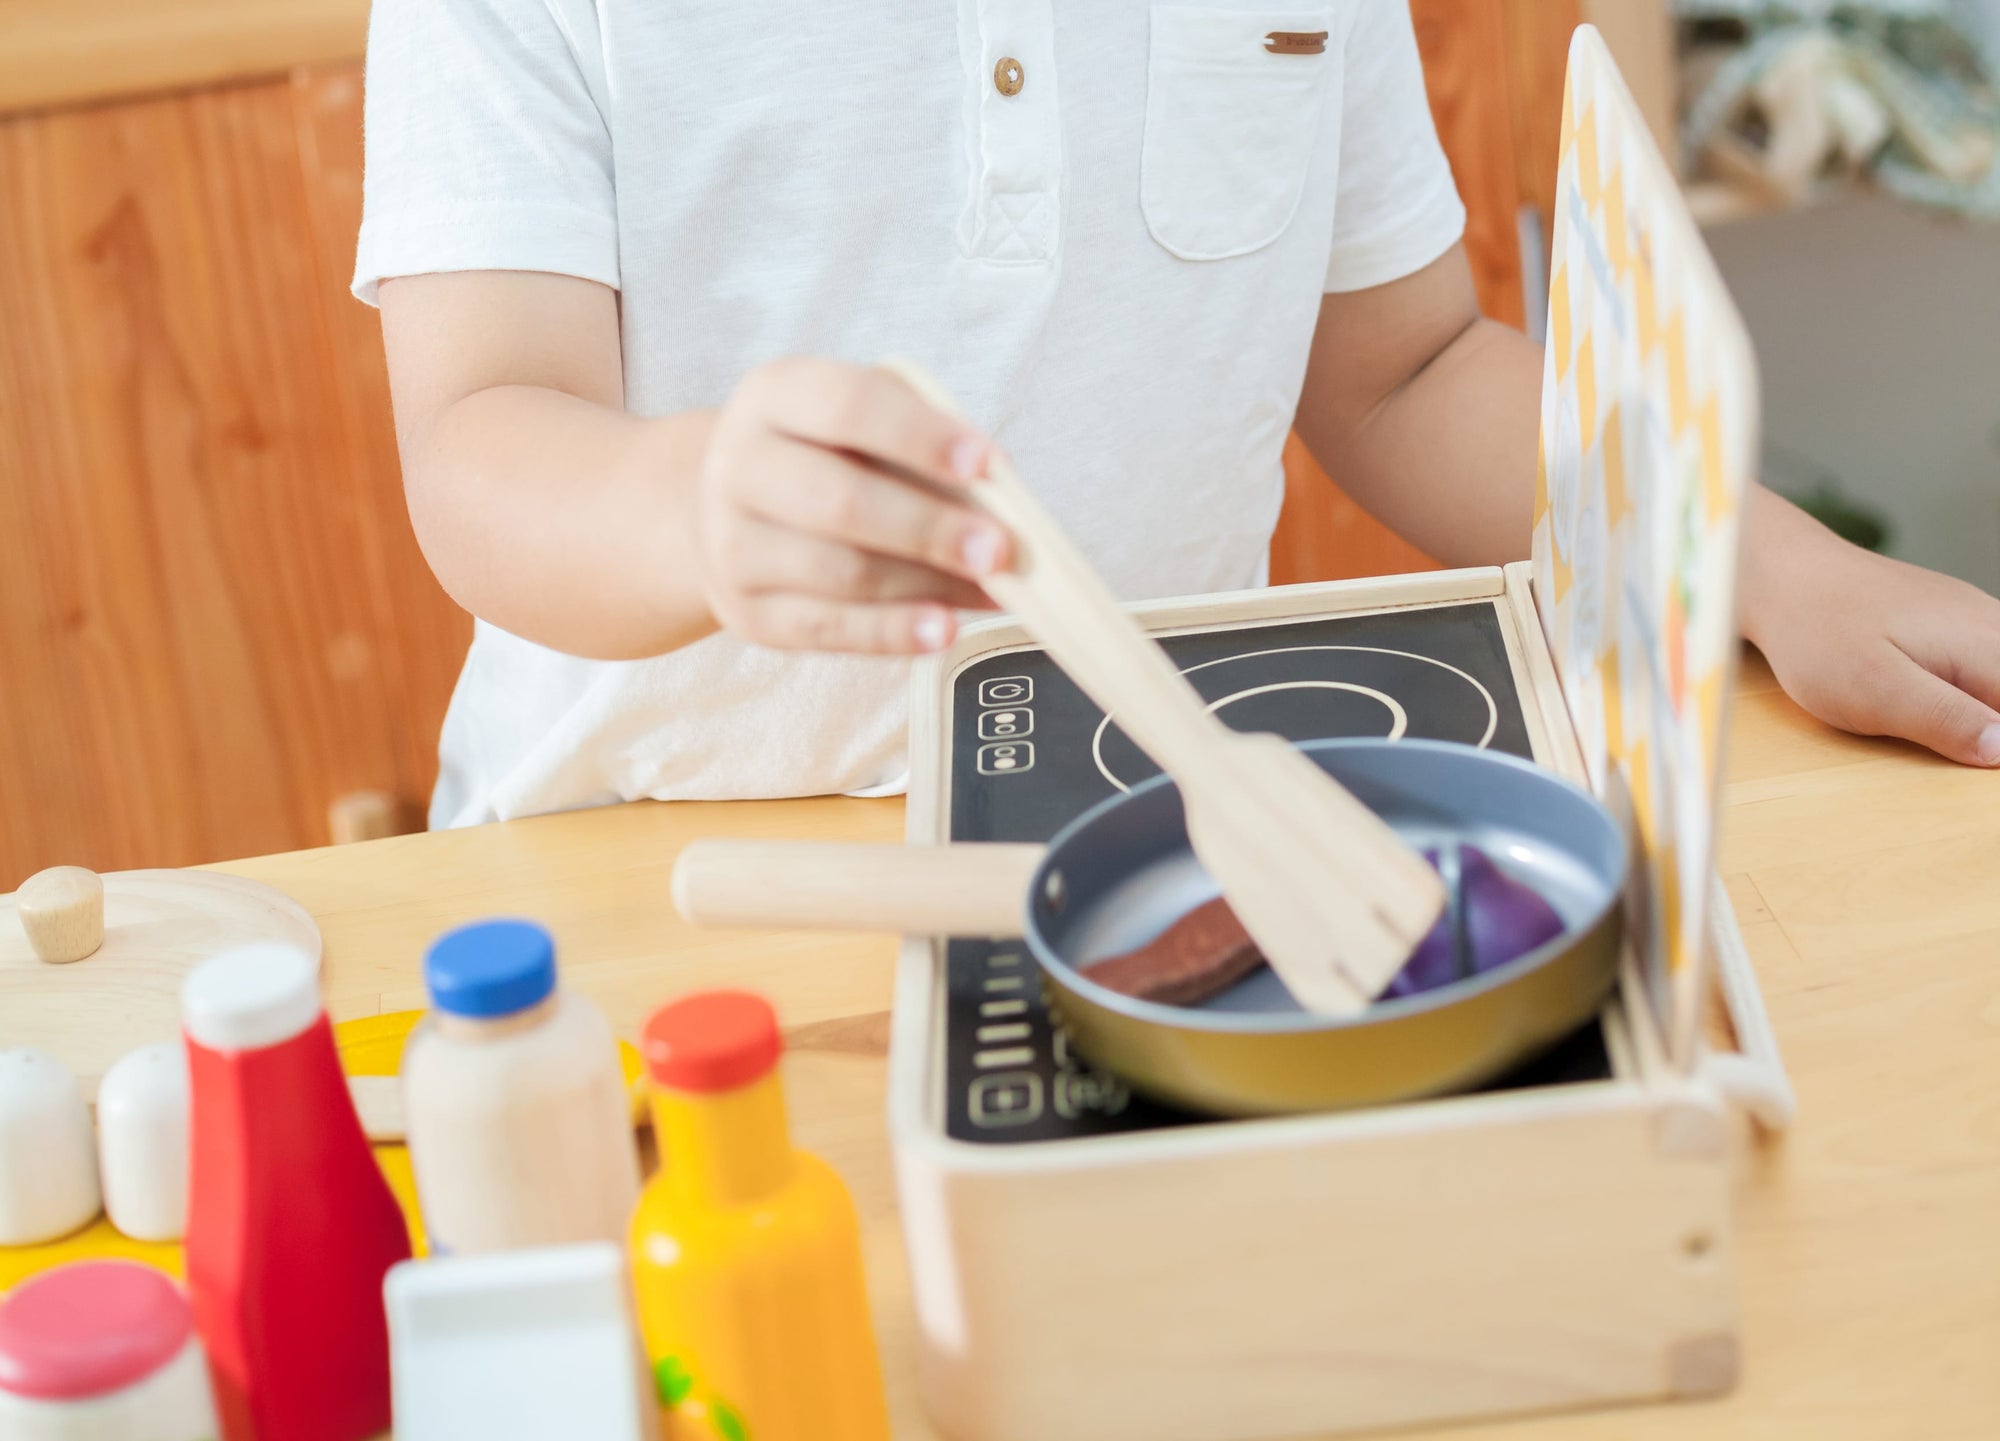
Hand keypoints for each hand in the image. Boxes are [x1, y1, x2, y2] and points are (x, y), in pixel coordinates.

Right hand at [694, 358, 1010, 653]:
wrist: (730, 507)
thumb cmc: (826, 457)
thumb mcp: (862, 426)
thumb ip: (923, 449)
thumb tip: (1002, 500)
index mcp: (774, 396)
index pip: (848, 406)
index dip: (920, 435)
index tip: (985, 463)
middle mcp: (739, 465)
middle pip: (841, 501)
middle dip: (929, 528)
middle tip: (999, 548)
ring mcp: (732, 544)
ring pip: (840, 572)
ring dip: (926, 585)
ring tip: (992, 591)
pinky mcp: (745, 610)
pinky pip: (826, 629)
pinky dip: (892, 632)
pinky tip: (942, 629)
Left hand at [1743, 488, 1999, 766]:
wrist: (1784, 575)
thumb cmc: (1821, 635)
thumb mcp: (1877, 691)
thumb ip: (1946, 721)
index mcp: (1986, 646)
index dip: (1997, 742)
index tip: (1960, 742)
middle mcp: (1992, 624)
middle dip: (1988, 723)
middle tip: (1929, 729)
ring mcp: (1974, 616)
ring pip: (1997, 673)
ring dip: (1980, 707)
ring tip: (1923, 716)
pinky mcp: (1952, 618)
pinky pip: (1983, 659)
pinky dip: (1971, 687)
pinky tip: (1938, 698)